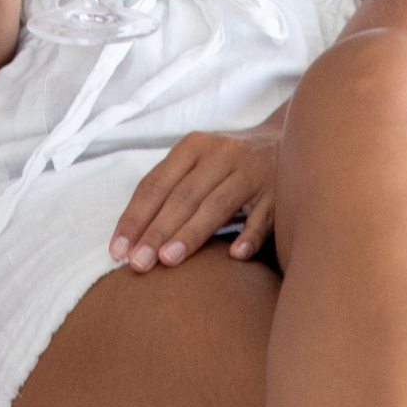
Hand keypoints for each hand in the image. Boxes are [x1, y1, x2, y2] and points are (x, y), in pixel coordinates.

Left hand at [109, 122, 280, 271]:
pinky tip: (235, 256)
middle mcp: (222, 154)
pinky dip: (249, 235)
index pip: (156, 183)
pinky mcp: (281, 191)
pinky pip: (264, 216)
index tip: (117, 251)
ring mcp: (253, 171)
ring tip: (168, 260)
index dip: (134, 217)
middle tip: (136, 264)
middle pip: (183, 195)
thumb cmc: (228, 165)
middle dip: (156, 231)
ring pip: (217, 204)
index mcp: (194, 146)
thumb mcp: (199, 163)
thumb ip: (172, 190)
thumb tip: (132, 240)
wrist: (290, 142)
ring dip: (191, 233)